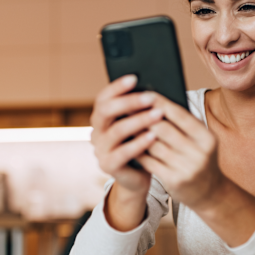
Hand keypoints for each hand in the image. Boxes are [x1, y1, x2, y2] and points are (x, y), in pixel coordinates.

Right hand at [90, 75, 164, 195]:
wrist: (138, 177)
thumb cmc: (142, 145)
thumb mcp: (139, 125)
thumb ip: (140, 110)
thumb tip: (155, 87)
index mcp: (101, 119)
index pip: (102, 98)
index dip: (116, 87)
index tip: (134, 78)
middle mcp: (96, 132)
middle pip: (105, 111)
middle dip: (128, 102)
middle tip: (150, 97)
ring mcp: (100, 150)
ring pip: (116, 131)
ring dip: (138, 120)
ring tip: (158, 114)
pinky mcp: (108, 166)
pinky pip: (123, 152)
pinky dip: (138, 143)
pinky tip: (153, 136)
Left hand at [137, 93, 224, 212]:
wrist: (209, 192)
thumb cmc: (198, 157)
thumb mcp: (200, 140)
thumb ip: (183, 123)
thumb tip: (155, 101)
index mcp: (207, 137)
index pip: (180, 115)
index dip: (160, 103)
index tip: (144, 93)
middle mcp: (199, 153)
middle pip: (164, 129)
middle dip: (144, 117)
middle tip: (127, 106)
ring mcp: (186, 169)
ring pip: (153, 145)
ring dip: (137, 133)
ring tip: (124, 122)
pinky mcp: (174, 181)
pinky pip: (149, 161)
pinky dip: (138, 150)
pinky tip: (128, 142)